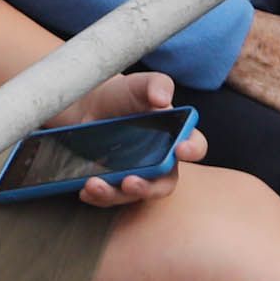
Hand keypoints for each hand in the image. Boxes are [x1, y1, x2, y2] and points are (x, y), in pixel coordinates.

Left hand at [45, 71, 205, 206]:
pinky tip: (85, 188)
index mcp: (175, 136)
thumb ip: (157, 84)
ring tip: (95, 184)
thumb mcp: (139, 84)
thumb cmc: (122, 94)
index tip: (180, 149)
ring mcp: (137, 174)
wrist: (87, 104)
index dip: (192, 149)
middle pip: (163, 183)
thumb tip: (162, 99)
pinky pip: (109, 196)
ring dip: (115, 194)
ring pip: (132, 193)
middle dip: (148, 187)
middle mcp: (160, 161)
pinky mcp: (114, 182)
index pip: (194, 146)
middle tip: (131, 183)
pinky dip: (97, 195)